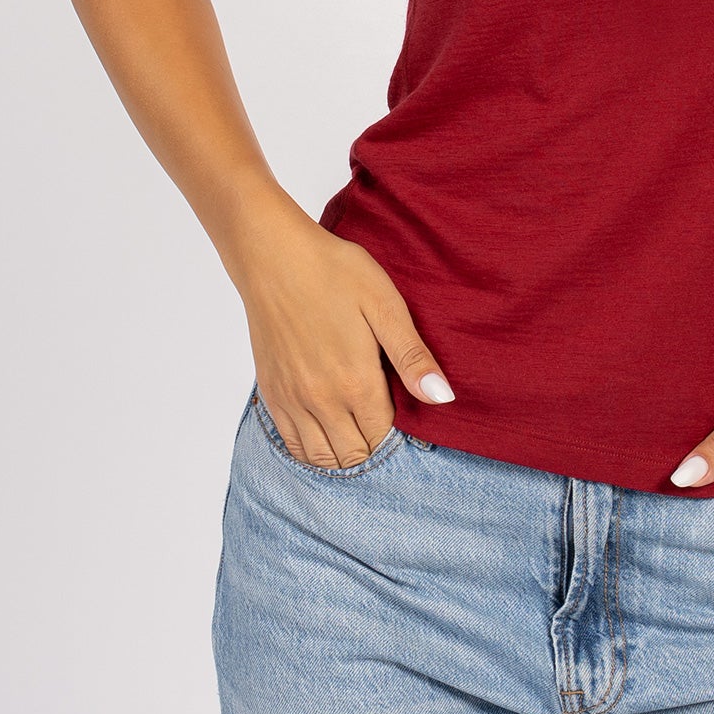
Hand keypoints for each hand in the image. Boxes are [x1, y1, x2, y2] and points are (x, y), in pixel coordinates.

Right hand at [239, 213, 455, 468]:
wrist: (274, 256)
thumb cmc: (334, 272)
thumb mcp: (385, 304)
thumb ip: (412, 357)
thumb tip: (443, 398)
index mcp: (356, 382)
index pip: (383, 435)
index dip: (397, 427)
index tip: (399, 403)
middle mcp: (322, 401)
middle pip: (353, 455)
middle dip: (371, 443)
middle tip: (379, 413)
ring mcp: (292, 400)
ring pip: (320, 457)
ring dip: (342, 451)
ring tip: (354, 424)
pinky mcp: (271, 393)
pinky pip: (291, 444)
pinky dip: (309, 447)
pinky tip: (323, 426)